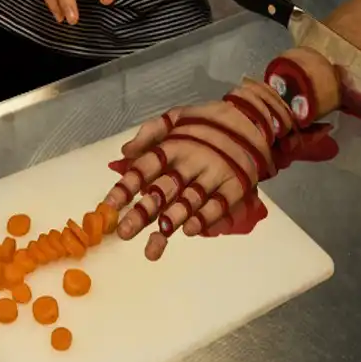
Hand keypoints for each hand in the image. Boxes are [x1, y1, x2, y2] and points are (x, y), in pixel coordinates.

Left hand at [102, 47, 341, 260]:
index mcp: (173, 145)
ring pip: (188, 201)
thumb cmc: (207, 121)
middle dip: (142, 212)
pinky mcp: (235, 185)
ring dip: (170, 222)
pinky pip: (218, 205)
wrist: (252, 117)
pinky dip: (204, 218)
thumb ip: (149, 134)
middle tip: (124, 232)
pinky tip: (188, 231)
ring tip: (153, 244)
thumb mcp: (176, 117)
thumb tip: (124, 153)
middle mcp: (190, 161)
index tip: (108, 207)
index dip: (125, 188)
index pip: (144, 168)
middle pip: (163, 190)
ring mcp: (214, 174)